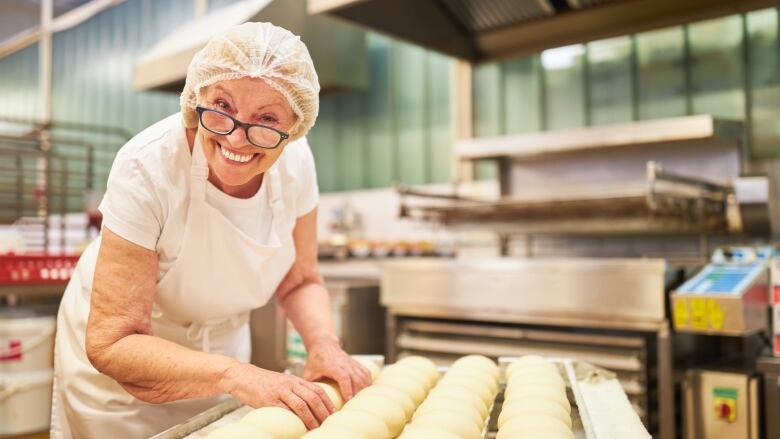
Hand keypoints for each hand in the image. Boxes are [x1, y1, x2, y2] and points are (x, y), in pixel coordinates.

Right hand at [219, 361, 334, 428]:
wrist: (241, 375)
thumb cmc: (260, 382)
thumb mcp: (281, 383)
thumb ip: (293, 391)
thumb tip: (306, 406)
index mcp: (294, 380)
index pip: (317, 390)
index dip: (327, 402)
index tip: (333, 413)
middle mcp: (290, 384)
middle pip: (313, 397)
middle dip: (323, 411)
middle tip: (328, 423)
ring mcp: (280, 391)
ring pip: (302, 404)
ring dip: (311, 418)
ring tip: (316, 428)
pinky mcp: (269, 399)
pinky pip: (285, 410)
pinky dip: (294, 419)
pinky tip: (298, 426)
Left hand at [301, 339, 371, 400]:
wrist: (324, 344)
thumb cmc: (315, 360)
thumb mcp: (308, 373)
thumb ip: (308, 386)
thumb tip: (307, 402)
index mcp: (333, 366)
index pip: (344, 378)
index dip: (347, 390)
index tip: (348, 401)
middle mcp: (345, 364)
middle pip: (356, 379)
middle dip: (356, 393)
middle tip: (352, 405)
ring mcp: (352, 363)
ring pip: (363, 377)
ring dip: (362, 389)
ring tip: (357, 400)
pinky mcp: (357, 363)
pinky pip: (366, 374)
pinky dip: (367, 383)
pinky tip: (363, 391)